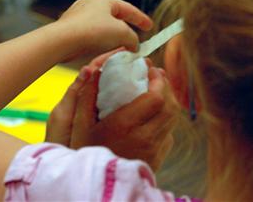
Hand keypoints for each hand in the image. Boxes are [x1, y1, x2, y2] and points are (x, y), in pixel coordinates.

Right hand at [46, 52, 177, 170]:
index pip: (156, 98)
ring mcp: (153, 150)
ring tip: (156, 90)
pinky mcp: (157, 158)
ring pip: (172, 119)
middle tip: (155, 76)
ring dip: (168, 101)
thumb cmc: (84, 150)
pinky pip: (168, 133)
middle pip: (170, 106)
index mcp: (125, 125)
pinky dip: (165, 119)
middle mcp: (144, 138)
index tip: (150, 69)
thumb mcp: (80, 122)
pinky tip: (153, 113)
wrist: (96, 182)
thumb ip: (87, 94)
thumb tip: (94, 69)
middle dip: (166, 86)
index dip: (158, 80)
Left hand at [56, 0, 152, 59]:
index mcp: (103, 0)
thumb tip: (134, 45)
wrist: (62, 40)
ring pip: (100, 27)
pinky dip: (98, 42)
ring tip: (118, 47)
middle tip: (133, 39)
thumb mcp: (122, 34)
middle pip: (113, 17)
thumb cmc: (92, 31)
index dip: (140, 19)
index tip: (149, 27)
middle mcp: (89, 5)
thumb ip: (133, 39)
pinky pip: (89, 35)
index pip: (127, 9)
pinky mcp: (69, 29)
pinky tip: (100, 51)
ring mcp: (77, 16)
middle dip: (125, 28)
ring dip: (111, 37)